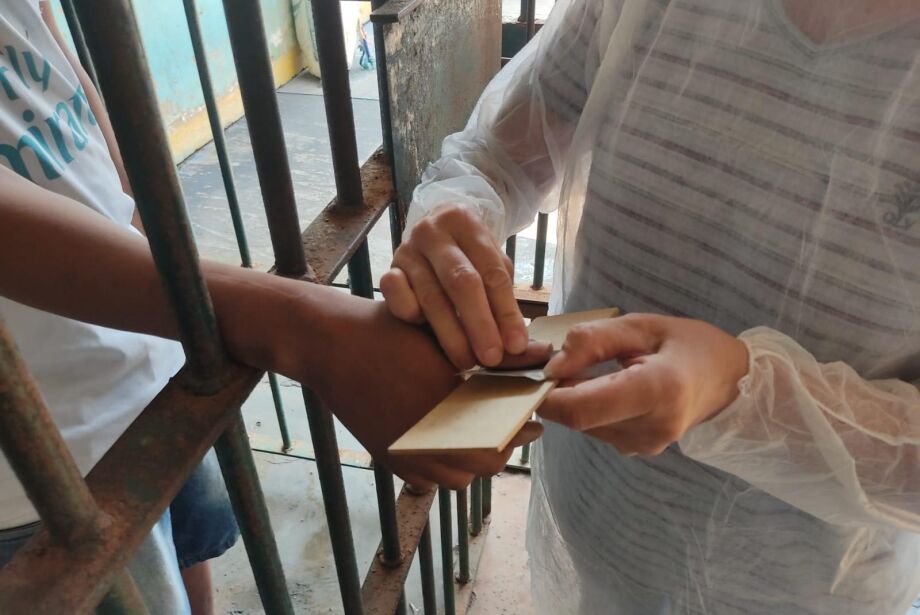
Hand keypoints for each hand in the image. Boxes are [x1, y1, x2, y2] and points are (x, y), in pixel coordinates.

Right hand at [300, 298, 542, 488]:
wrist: (332, 344)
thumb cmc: (391, 334)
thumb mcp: (446, 337)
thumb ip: (497, 356)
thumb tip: (542, 356)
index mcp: (445, 410)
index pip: (500, 438)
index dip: (521, 431)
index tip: (534, 420)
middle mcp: (426, 441)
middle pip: (482, 465)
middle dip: (502, 447)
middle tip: (513, 426)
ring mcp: (404, 454)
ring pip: (456, 478)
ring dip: (474, 461)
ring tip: (482, 435)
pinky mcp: (387, 456)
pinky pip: (427, 478)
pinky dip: (445, 467)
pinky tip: (450, 442)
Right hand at [380, 203, 526, 369]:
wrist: (431, 233)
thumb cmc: (468, 255)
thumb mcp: (489, 263)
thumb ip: (501, 296)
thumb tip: (515, 343)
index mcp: (464, 221)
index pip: (491, 271)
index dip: (506, 311)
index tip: (516, 345)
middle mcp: (432, 231)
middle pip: (461, 282)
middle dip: (479, 324)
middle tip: (491, 358)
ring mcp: (406, 250)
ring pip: (431, 297)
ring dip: (451, 334)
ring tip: (467, 361)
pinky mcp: (387, 270)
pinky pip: (395, 297)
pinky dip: (412, 315)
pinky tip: (426, 333)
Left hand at [538, 313, 748, 455]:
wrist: (728, 380)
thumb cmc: (687, 344)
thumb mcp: (641, 326)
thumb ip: (593, 340)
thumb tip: (552, 366)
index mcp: (658, 390)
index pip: (582, 409)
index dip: (548, 394)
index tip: (537, 370)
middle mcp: (651, 428)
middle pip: (578, 418)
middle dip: (557, 392)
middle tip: (559, 360)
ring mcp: (645, 445)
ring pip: (584, 426)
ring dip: (573, 400)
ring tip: (590, 370)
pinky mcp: (639, 449)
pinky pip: (597, 429)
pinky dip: (589, 408)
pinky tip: (603, 386)